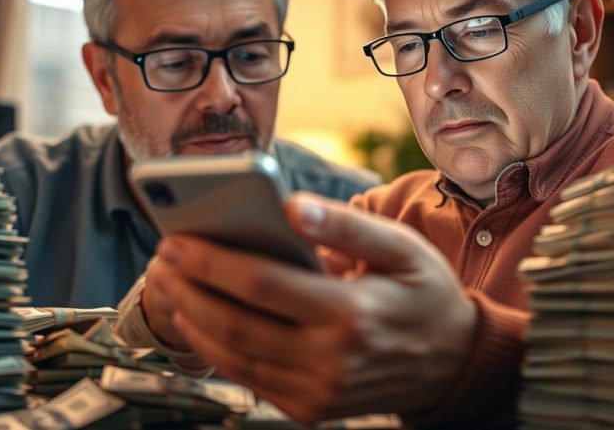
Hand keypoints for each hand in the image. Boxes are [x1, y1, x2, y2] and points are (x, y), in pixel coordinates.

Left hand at [148, 192, 477, 423]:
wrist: (453, 362)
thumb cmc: (424, 293)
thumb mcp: (400, 246)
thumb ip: (345, 224)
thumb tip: (291, 205)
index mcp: (352, 313)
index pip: (262, 285)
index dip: (212, 261)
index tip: (177, 238)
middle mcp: (332, 360)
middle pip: (237, 323)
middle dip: (189, 289)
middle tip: (161, 259)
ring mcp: (320, 391)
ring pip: (236, 357)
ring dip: (193, 320)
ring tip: (169, 285)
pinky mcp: (312, 408)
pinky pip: (251, 380)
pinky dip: (216, 352)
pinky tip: (198, 321)